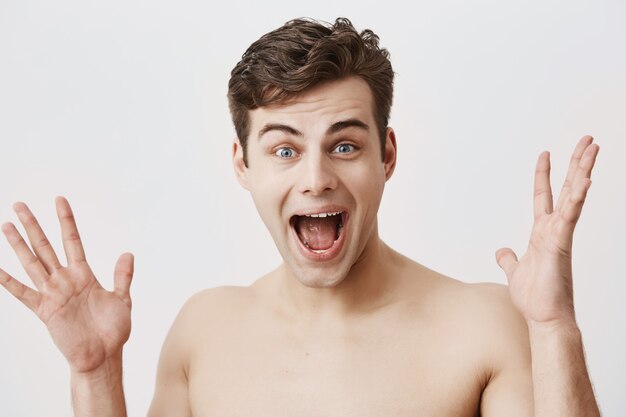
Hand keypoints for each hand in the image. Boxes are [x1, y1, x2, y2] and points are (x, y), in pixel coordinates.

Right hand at [0, 196, 133, 372]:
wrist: (103, 355)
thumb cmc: (113, 329)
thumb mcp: (122, 298)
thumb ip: (122, 276)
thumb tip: (128, 253)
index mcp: (84, 274)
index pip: (72, 240)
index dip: (66, 220)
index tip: (59, 199)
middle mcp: (65, 280)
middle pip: (45, 246)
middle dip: (33, 225)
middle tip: (20, 205)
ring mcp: (53, 293)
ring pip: (32, 262)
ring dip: (19, 244)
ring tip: (6, 225)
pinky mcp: (45, 310)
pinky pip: (23, 293)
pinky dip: (8, 282)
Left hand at [495, 135, 598, 326]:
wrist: (544, 319)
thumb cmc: (535, 297)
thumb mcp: (515, 271)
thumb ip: (509, 258)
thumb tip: (502, 251)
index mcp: (541, 232)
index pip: (543, 196)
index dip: (544, 174)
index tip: (545, 153)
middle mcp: (554, 229)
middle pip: (567, 188)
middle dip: (576, 163)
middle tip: (588, 139)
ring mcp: (560, 235)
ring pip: (574, 195)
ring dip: (583, 171)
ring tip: (593, 147)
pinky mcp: (562, 244)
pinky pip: (571, 216)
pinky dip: (577, 198)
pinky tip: (585, 179)